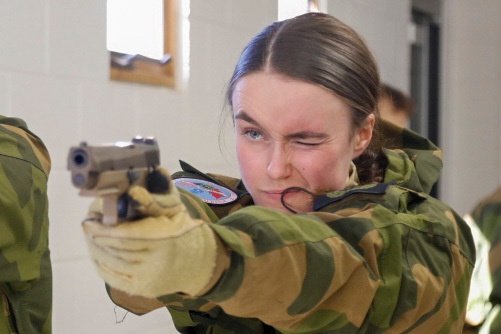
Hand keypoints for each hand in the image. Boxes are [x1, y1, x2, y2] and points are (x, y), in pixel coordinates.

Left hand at [82, 167, 217, 297]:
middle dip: (96, 234)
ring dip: (95, 247)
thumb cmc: (182, 230)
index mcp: (163, 237)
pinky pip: (111, 276)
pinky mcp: (140, 289)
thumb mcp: (174, 209)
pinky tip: (98, 250)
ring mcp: (146, 278)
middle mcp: (154, 261)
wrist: (197, 263)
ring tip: (91, 234)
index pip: (124, 233)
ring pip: (109, 261)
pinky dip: (101, 262)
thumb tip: (156, 170)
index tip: (90, 215)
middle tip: (88, 222)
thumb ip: (159, 193)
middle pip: (114, 247)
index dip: (103, 226)